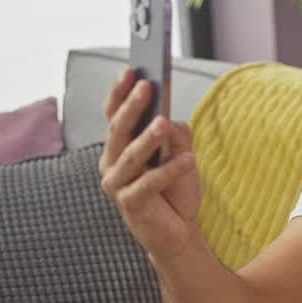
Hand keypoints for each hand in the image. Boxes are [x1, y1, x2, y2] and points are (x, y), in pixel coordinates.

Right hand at [98, 67, 201, 261]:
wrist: (178, 232)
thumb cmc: (175, 191)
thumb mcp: (181, 157)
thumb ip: (175, 137)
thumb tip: (169, 119)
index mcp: (119, 148)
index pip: (115, 115)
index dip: (120, 93)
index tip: (131, 69)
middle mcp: (112, 164)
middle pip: (119, 130)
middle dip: (132, 107)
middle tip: (146, 86)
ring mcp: (118, 185)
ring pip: (131, 156)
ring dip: (148, 138)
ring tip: (163, 122)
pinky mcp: (130, 205)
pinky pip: (149, 184)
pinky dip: (170, 171)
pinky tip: (189, 160)